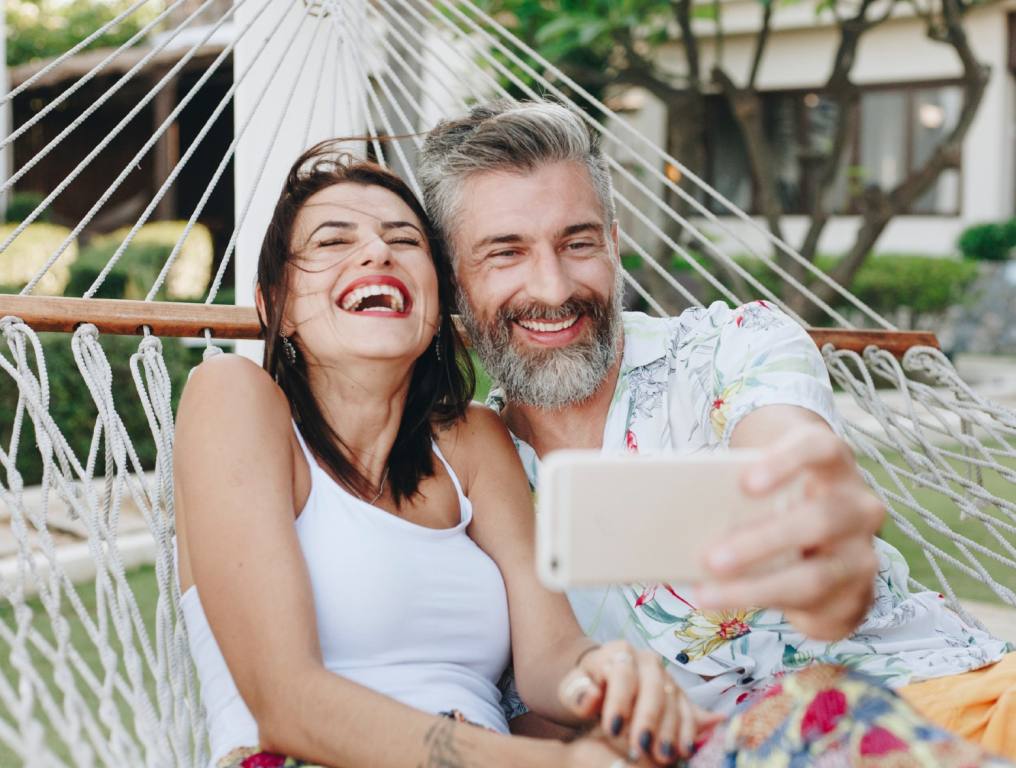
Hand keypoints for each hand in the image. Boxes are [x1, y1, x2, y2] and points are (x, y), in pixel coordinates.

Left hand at [558, 641, 722, 763]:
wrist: (600, 681)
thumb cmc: (585, 686)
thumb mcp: (572, 688)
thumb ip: (577, 693)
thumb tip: (592, 695)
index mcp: (619, 652)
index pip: (622, 674)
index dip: (619, 702)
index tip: (613, 730)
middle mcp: (647, 660)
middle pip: (653, 687)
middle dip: (648, 718)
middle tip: (641, 747)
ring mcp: (666, 677)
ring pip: (673, 700)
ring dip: (670, 730)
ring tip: (662, 756)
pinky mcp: (679, 694)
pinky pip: (689, 710)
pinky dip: (688, 731)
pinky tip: (685, 749)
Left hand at [699, 422, 884, 639]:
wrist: (827, 539)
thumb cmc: (780, 499)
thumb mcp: (765, 488)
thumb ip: (734, 490)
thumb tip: (665, 503)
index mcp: (832, 464)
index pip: (820, 448)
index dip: (786, 462)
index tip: (745, 483)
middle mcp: (858, 505)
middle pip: (820, 519)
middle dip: (762, 541)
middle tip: (711, 558)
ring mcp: (862, 553)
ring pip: (815, 576)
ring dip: (755, 588)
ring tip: (707, 594)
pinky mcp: (858, 595)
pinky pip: (815, 608)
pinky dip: (767, 608)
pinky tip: (731, 606)